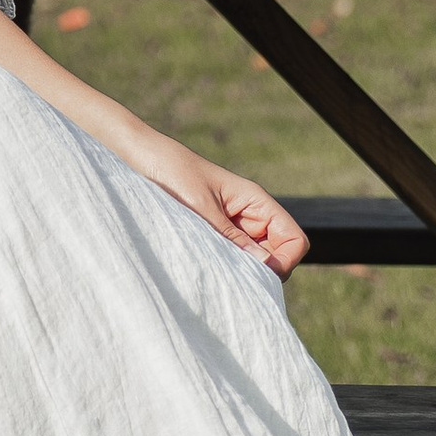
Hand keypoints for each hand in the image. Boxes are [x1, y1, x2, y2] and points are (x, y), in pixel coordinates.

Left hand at [124, 138, 308, 279]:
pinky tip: (207, 267)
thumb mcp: (202, 208)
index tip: (257, 273)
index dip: (285, 261)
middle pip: (279, 255)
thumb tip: (266, 268)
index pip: (295, 240)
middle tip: (234, 278)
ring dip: (242, 271)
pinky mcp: (213, 235)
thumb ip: (232, 238)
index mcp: (256, 202)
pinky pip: (232, 258)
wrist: (139, 158)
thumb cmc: (172, 173)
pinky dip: (226, 267)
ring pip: (255, 261)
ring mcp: (233, 227)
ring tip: (216, 271)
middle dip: (264, 271)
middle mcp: (251, 216)